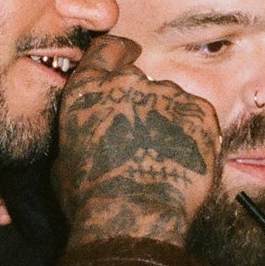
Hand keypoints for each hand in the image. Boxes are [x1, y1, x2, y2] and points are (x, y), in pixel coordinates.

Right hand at [55, 35, 222, 249]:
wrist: (133, 216)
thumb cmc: (91, 197)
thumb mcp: (64, 160)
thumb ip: (80, 132)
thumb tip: (88, 134)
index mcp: (89, 89)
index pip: (106, 49)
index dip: (119, 51)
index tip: (129, 52)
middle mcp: (129, 82)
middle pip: (139, 78)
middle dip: (141, 100)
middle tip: (142, 133)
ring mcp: (168, 94)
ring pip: (170, 99)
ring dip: (167, 119)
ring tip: (162, 157)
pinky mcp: (201, 112)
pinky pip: (198, 115)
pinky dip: (193, 133)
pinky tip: (182, 160)